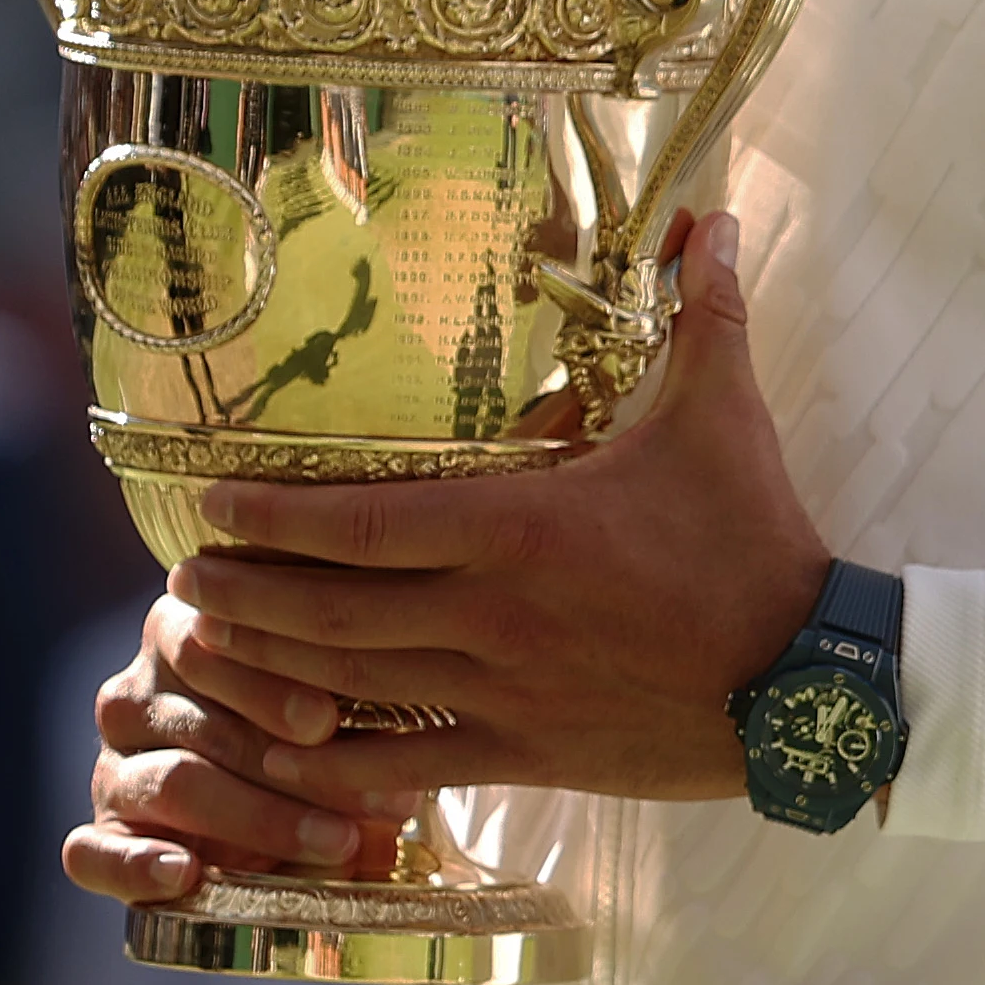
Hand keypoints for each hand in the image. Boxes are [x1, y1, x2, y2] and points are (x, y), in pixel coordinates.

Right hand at [67, 588, 405, 902]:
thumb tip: (409, 745)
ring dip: (259, 817)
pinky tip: (187, 874)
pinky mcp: (99, 836)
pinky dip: (135, 866)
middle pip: (200, 721)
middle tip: (365, 798)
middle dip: (287, 765)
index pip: (208, 640)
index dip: (268, 683)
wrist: (286, 804)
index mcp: (184, 629)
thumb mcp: (353, 705)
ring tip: (336, 841)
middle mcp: (134, 693)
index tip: (327, 721)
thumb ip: (366, 697)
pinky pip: (91, 852)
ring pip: (171, 784)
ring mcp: (113, 767)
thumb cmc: (333, 732)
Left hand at [151, 209, 834, 819]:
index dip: (272, 517)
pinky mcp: (523, 751)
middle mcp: (491, 610)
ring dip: (267, 667)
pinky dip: (334, 761)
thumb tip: (720, 220)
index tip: (209, 506)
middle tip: (178, 584)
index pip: (362, 522)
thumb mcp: (725, 419)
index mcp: (522, 524)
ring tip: (203, 652)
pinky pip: (404, 764)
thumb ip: (707, 316)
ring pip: (349, 684)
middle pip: (329, 606)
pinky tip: (283, 752)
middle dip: (242, 595)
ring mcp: (500, 689)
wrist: (806, 682)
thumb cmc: (755, 542)